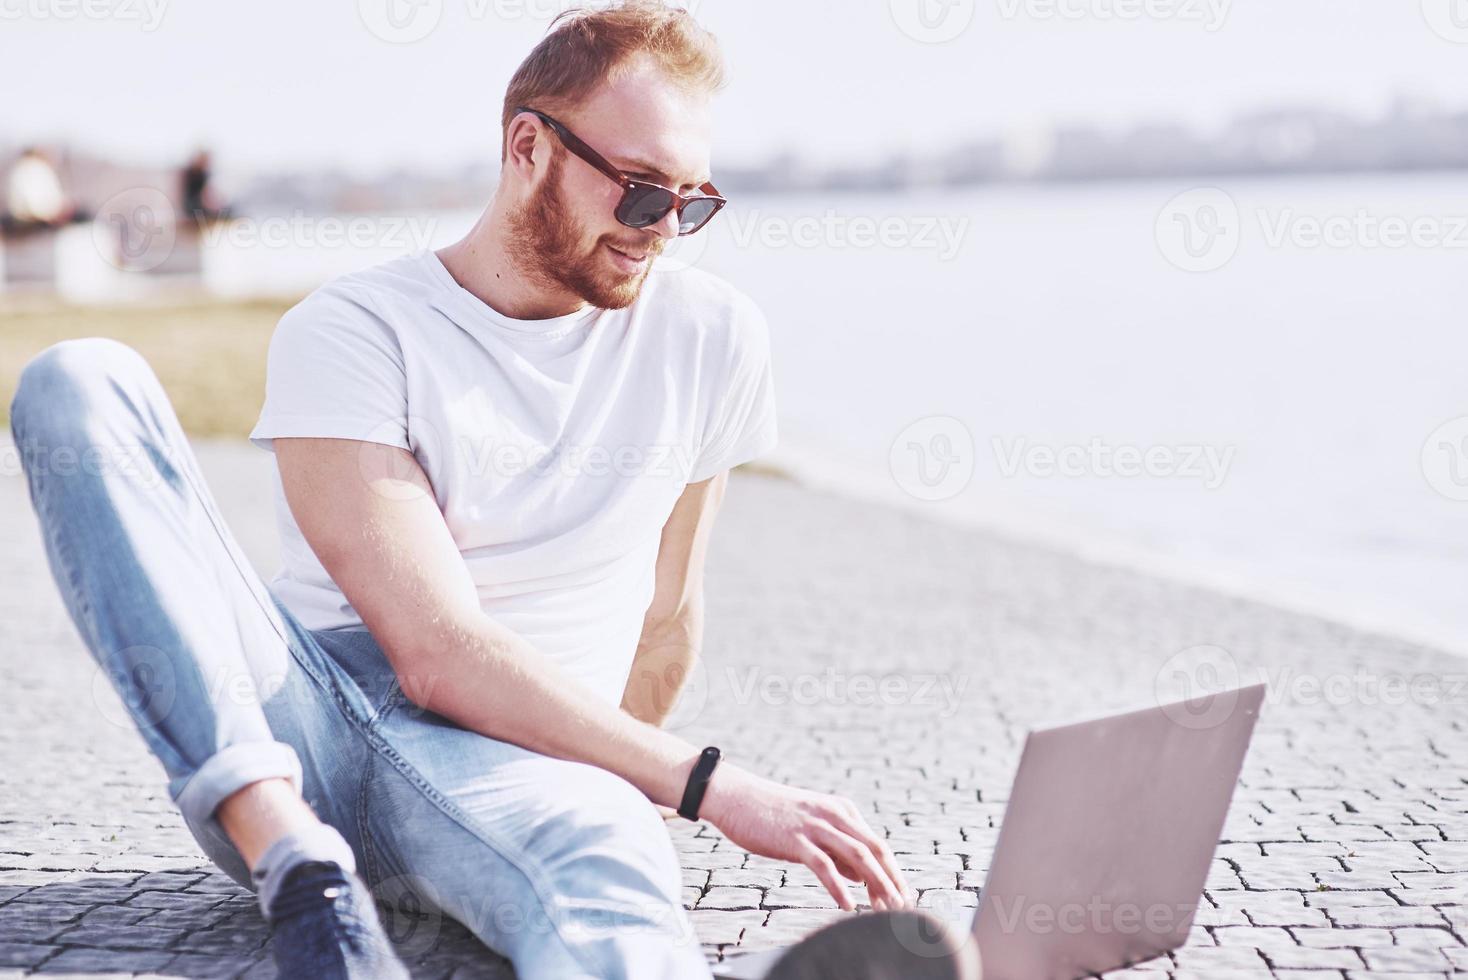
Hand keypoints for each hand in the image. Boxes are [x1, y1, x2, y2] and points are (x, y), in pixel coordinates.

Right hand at [699, 764, 914, 911]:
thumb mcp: (811, 830)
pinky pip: (824, 865)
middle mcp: (834, 815)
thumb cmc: (772, 816)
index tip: (902, 896)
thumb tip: (861, 878)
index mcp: (841, 810)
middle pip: (875, 849)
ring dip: (876, 884)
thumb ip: (838, 850)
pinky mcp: (795, 838)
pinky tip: (848, 905)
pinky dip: (839, 886)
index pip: (876, 844)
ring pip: (857, 856)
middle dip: (892, 879)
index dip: (892, 872)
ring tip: (886, 910)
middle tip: (903, 907)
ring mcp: (815, 825)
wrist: (736, 797)